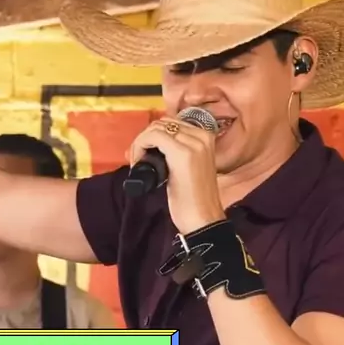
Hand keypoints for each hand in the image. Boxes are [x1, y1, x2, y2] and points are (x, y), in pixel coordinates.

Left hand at [129, 117, 225, 234]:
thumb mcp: (187, 169)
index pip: (172, 123)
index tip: (143, 156)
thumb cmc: (194, 201)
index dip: (152, 136)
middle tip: (138, 161)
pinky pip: (152, 137)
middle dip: (144, 139)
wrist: (203, 220)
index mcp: (206, 137)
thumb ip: (174, 153)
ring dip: (140, 143)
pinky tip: (138, 164)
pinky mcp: (181, 153)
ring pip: (155, 128)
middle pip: (162, 124)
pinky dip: (139, 147)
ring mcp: (193, 143)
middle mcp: (202, 136)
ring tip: (138, 164)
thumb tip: (146, 145)